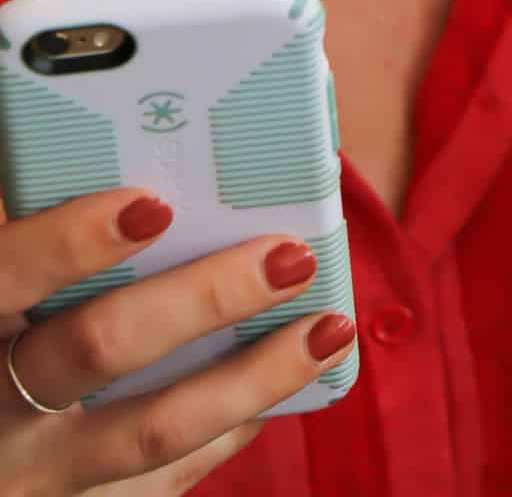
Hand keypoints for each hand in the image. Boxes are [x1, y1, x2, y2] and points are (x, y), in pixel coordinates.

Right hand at [0, 189, 356, 495]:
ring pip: (153, 430)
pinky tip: (292, 384)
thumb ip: (54, 254)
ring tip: (329, 329)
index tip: (153, 205)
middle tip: (288, 257)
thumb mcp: (10, 298)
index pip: (4, 276)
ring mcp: (41, 471)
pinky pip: (170, 474)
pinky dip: (236, 424)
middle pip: (97, 348)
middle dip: (203, 298)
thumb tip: (169, 191)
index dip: (71, 243)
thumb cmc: (9, 335)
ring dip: (255, 376)